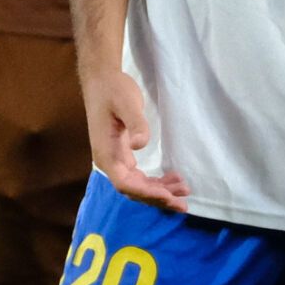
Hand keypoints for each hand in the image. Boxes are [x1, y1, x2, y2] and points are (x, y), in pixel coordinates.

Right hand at [85, 70, 189, 212]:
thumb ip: (135, 124)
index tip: (167, 195)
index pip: (125, 183)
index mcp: (106, 153)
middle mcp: (108, 161)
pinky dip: (154, 181)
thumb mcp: (127, 103)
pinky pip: (138, 176)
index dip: (146, 192)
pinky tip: (171, 180)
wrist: (101, 80)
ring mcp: (114, 159)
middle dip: (158, 198)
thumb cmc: (113, 90)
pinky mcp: (121, 154)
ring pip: (137, 185)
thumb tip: (139, 146)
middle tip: (183, 203)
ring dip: (159, 191)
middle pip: (133, 190)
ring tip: (183, 191)